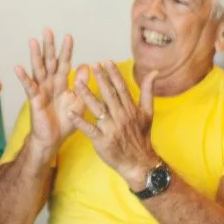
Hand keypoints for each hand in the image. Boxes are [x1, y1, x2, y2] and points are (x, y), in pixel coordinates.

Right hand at [13, 29, 77, 155]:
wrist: (53, 139)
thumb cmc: (65, 121)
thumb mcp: (80, 101)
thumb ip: (82, 84)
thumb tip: (86, 66)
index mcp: (61, 83)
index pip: (64, 63)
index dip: (66, 50)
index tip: (68, 36)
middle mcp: (50, 83)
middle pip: (49, 61)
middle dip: (49, 46)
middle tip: (47, 30)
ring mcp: (40, 90)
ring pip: (38, 69)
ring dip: (35, 55)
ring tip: (33, 41)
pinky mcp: (34, 99)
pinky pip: (28, 86)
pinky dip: (23, 77)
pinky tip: (18, 67)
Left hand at [69, 62, 157, 187]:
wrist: (139, 162)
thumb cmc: (141, 136)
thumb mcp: (148, 113)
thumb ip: (148, 91)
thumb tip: (154, 72)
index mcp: (130, 109)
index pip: (121, 88)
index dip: (113, 74)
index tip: (105, 61)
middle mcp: (121, 116)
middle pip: (109, 94)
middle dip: (100, 79)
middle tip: (91, 65)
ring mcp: (111, 128)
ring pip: (97, 108)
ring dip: (86, 95)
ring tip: (76, 83)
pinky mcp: (102, 140)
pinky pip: (89, 129)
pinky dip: (79, 121)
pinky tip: (69, 112)